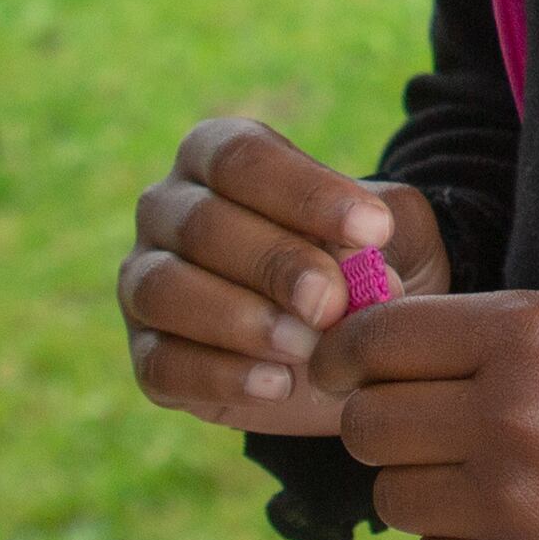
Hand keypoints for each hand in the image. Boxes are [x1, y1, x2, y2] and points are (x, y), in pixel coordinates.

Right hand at [120, 115, 443, 432]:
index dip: (306, 193)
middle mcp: (167, 208)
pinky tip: (277, 385)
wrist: (346, 342)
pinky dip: (218, 377)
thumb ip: (382, 226)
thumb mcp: (394, 231)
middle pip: (203, 224)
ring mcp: (144, 281)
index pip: (244, 158)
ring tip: (306, 347)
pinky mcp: (146, 354)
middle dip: (275, 264)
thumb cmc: (362, 263)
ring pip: (164, 290)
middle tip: (333, 302)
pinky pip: (161, 364)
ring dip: (238, 320)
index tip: (374, 231)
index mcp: (216, 154)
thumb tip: (359, 258)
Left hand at [321, 290, 538, 539]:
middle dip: (391, 427)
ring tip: (496, 482)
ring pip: (391, 498)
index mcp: (526, 334)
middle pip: (367, 427)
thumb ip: (464, 335)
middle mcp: (512, 414)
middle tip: (442, 432)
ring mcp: (517, 504)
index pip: (374, 343)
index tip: (342, 373)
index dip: (343, 357)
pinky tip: (510, 532)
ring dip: (427, 491)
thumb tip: (343, 364)